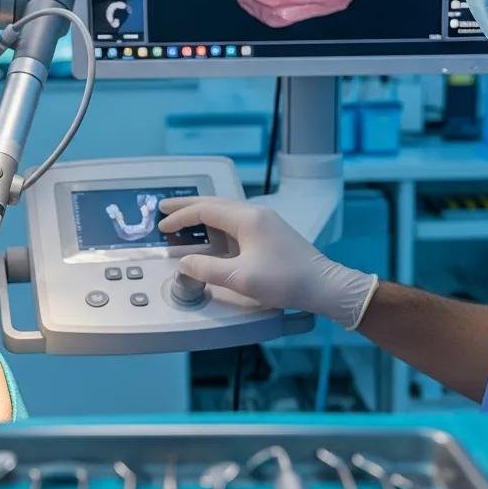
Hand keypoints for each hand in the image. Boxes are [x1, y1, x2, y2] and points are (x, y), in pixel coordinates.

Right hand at [158, 197, 378, 329]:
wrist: (325, 285)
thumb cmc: (285, 280)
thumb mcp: (241, 278)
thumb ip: (207, 270)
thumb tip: (184, 263)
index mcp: (247, 218)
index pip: (205, 211)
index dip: (181, 217)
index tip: (162, 226)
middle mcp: (255, 213)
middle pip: (214, 203)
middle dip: (187, 205)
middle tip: (163, 207)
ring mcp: (265, 221)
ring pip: (225, 210)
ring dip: (202, 212)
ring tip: (183, 217)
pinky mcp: (270, 232)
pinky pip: (235, 219)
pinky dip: (216, 222)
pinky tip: (211, 232)